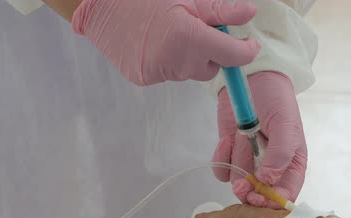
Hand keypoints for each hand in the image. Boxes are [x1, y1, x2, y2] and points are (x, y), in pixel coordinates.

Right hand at [72, 0, 259, 85]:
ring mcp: (158, 72)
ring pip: (189, 72)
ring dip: (188, 58)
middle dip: (211, 53)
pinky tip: (154, 45)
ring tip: (169, 34)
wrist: (101, 6)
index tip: (249, 45)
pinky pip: (168, 74)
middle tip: (196, 30)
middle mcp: (175, 60)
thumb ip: (221, 11)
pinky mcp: (143, 78)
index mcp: (189, 36)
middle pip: (210, 68)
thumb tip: (249, 14)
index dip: (246, 51)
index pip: (233, 56)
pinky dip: (168, 62)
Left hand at [212, 72, 306, 207]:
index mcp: (292, 164)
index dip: (273, 203)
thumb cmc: (276, 100)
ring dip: (237, 163)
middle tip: (242, 187)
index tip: (260, 199)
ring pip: (239, 183)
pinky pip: (223, 170)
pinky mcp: (230, 154)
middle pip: (259, 196)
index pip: (286, 194)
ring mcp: (249, 163)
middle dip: (249, 193)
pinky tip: (227, 139)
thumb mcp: (286, 124)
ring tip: (241, 137)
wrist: (251, 79)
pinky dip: (222, 157)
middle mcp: (271, 168)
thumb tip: (268, 180)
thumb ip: (281, 153)